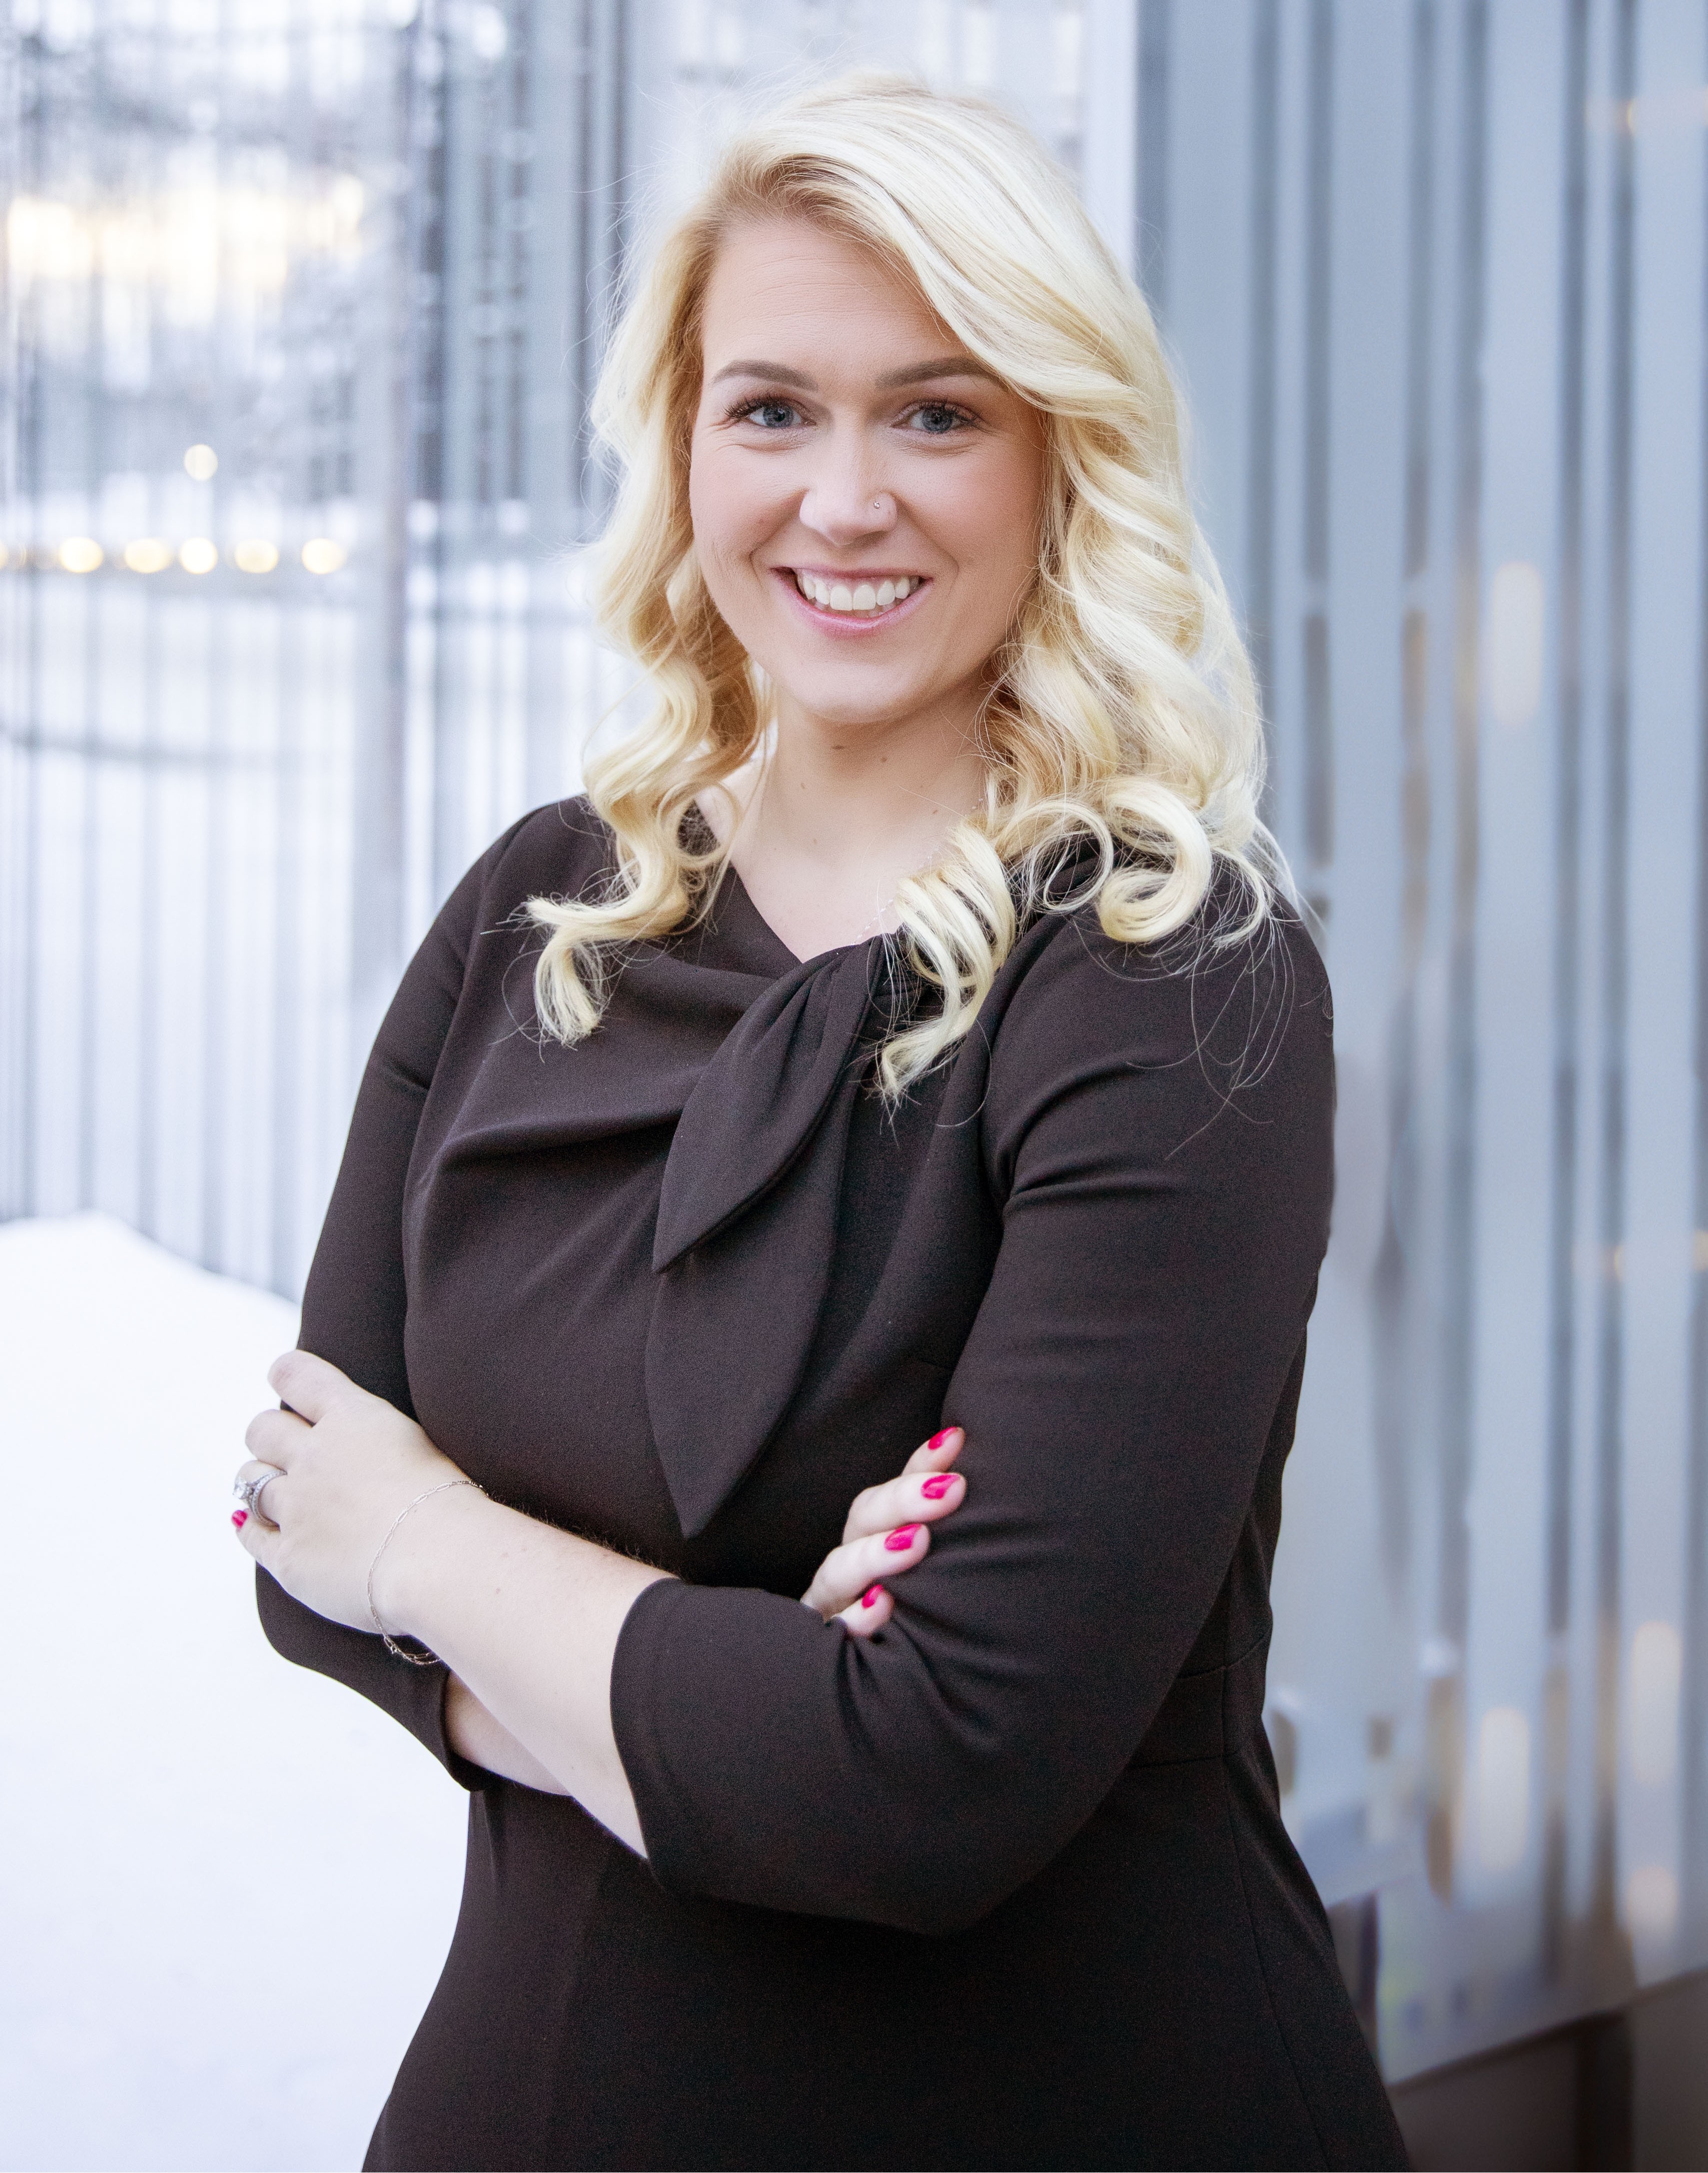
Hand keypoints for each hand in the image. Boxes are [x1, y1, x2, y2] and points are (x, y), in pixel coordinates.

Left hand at [232, 1351, 463, 1632]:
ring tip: (280, 1495)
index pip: (296, 1375)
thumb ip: (380, 1438)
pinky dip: (252, 1528)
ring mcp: (296, 1506)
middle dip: (269, 1437)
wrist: (440, 1561)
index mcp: (353, 1418)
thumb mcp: (421, 1445)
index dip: (285, 1375)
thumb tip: (368, 1450)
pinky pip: (250, 1534)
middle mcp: (315, 1455)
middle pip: (263, 1428)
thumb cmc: (450, 1505)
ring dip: (259, 1483)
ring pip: (249, 1479)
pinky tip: (260, 1529)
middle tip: (285, 1450)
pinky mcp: (287, 1556)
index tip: (282, 1378)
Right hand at [799, 1427, 964, 1636]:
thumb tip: (979, 1464)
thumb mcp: (930, 1572)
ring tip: (916, 1542)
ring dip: (876, 1555)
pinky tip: (882, 1608)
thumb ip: (947, 1529)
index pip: (895, 1491)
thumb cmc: (915, 1625)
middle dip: (903, 1501)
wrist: (876, 1709)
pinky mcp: (825, 1651)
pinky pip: (833, 1633)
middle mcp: (848, 1569)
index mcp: (871, 1541)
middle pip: (863, 1521)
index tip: (955, 1440)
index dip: (920, 1465)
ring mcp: (830, 1610)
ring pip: (839, 1572)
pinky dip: (856, 1618)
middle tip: (950, 1490)